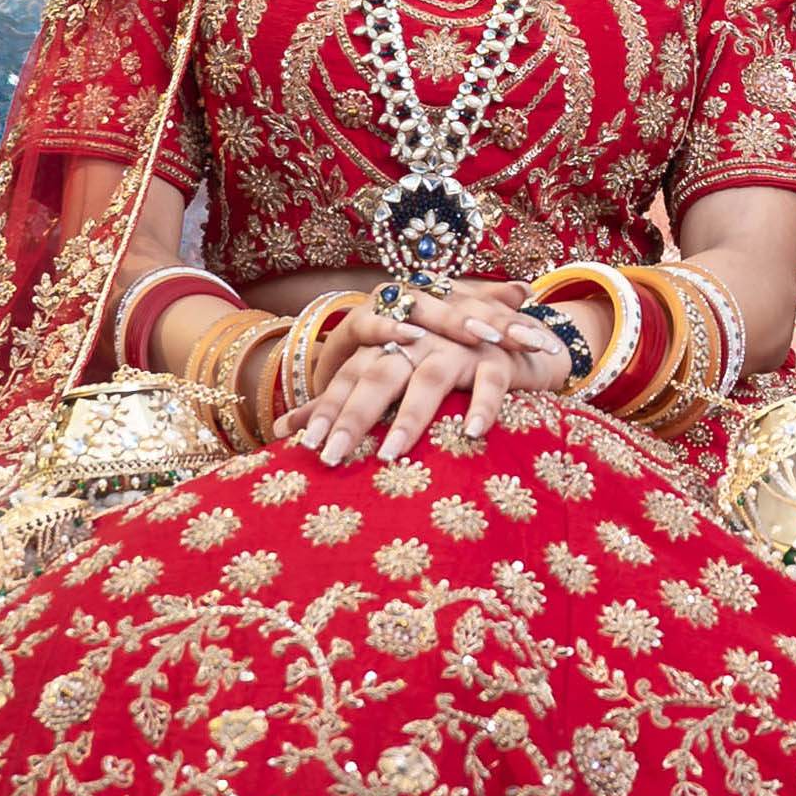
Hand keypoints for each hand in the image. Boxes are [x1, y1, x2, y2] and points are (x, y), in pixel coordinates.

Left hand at [274, 297, 569, 464]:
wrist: (515, 339)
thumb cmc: (443, 364)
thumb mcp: (393, 374)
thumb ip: (342, 399)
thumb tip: (281, 432)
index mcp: (390, 341)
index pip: (350, 375)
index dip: (327, 408)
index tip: (304, 446)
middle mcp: (419, 338)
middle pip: (380, 374)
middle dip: (355, 416)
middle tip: (333, 457)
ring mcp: (459, 344)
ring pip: (428, 379)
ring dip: (409, 417)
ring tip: (390, 455)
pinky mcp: (499, 355)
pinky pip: (489, 380)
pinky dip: (481, 405)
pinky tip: (471, 434)